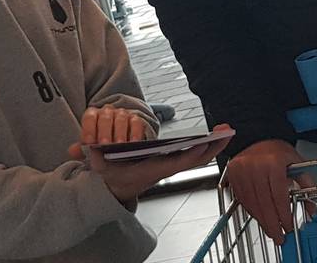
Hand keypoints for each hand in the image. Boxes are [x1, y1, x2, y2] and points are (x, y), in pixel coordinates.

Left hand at [68, 104, 152, 159]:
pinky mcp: (135, 120)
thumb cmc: (101, 145)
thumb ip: (81, 149)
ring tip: (119, 146)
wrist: (119, 146)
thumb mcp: (90, 147)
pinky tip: (133, 143)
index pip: (89, 118)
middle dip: (104, 132)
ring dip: (120, 133)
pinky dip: (135, 133)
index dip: (88, 129)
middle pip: (105, 117)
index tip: (89, 143)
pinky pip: (136, 123)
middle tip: (105, 145)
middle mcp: (107, 112)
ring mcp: (122, 114)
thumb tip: (73, 151)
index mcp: (93, 115)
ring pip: (121, 119)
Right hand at [87, 124, 232, 203]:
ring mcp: (173, 164)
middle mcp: (167, 167)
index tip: (209, 140)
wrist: (116, 186)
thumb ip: (97, 157)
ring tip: (225, 132)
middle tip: (228, 131)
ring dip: (212, 145)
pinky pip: (196, 154)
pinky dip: (209, 146)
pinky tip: (219, 136)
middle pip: (197, 157)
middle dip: (215, 145)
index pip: (180, 162)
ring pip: (198, 155)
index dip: (195, 152)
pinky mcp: (177, 161)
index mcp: (155, 169)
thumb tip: (88, 149)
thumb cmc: (114, 174)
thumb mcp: (104, 166)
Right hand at [225, 139, 310, 244]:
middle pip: (264, 203)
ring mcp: (241, 171)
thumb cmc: (277, 151)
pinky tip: (260, 219)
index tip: (289, 227)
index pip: (279, 195)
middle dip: (273, 224)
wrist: (257, 137)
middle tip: (279, 237)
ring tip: (271, 231)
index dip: (284, 215)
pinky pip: (243, 200)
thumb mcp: (296, 163)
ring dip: (262, 221)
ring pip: (252, 204)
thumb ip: (306, 185)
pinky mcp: (233, 176)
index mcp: (273, 163)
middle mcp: (255, 167)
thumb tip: (312, 209)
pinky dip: (252, 212)